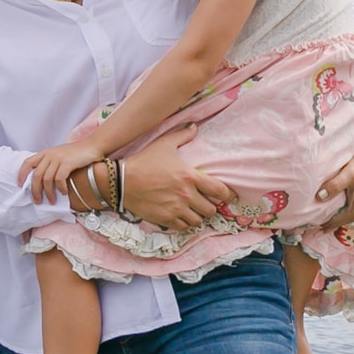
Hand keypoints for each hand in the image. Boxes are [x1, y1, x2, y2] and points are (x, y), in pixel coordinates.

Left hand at [22, 138, 105, 204]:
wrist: (93, 146)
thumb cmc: (76, 153)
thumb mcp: (59, 155)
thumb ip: (50, 164)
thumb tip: (42, 181)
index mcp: (45, 153)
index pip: (27, 163)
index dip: (21, 174)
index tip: (20, 185)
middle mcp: (49, 155)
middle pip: (36, 175)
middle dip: (35, 191)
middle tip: (38, 201)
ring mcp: (58, 158)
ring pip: (47, 179)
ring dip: (48, 193)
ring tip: (52, 201)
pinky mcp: (68, 163)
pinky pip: (59, 179)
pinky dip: (60, 188)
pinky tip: (64, 192)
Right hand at [112, 135, 235, 231]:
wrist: (122, 181)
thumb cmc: (144, 161)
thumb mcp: (164, 144)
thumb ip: (182, 136)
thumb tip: (194, 126)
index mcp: (190, 177)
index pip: (219, 190)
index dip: (229, 195)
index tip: (232, 197)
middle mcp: (186, 195)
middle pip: (210, 210)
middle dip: (210, 207)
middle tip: (206, 204)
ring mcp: (176, 209)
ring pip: (198, 221)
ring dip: (198, 217)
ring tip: (194, 212)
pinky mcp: (165, 219)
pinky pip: (183, 227)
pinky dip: (184, 224)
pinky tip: (181, 218)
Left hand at [317, 139, 353, 230]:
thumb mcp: (347, 175)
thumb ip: (334, 186)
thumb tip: (319, 197)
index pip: (334, 223)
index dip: (322, 225)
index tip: (310, 227)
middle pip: (341, 222)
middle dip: (328, 224)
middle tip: (314, 225)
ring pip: (348, 218)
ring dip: (337, 218)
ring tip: (324, 218)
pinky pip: (353, 212)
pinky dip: (344, 212)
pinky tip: (338, 208)